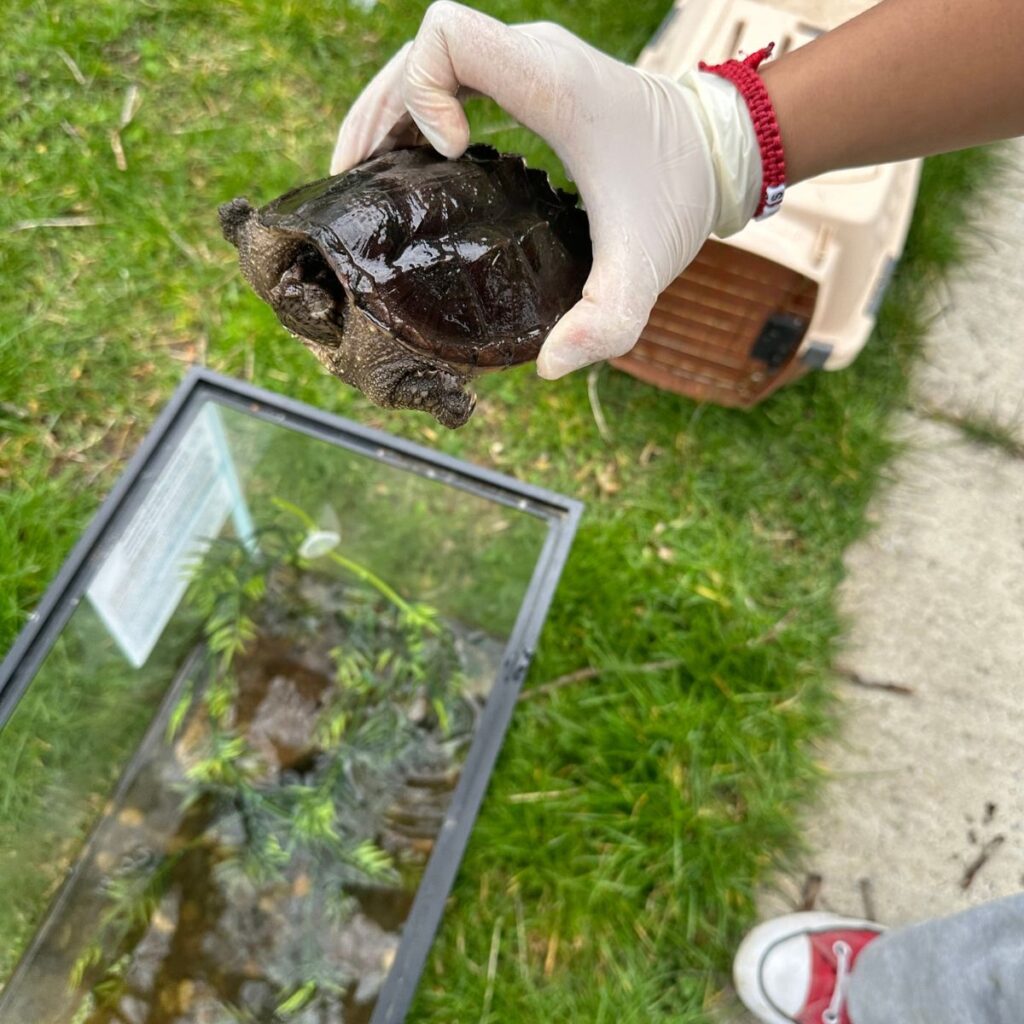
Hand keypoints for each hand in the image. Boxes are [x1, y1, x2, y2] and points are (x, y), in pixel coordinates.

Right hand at [331, 2, 761, 378]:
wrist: (719, 148)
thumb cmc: (678, 195)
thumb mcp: (647, 266)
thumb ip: (608, 320)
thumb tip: (548, 365)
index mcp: (549, 85)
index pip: (445, 37)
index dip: (420, 92)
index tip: (447, 155)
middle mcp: (532, 59)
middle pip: (420, 51)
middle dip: (378, 113)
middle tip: (356, 185)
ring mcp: (528, 63)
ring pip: (429, 60)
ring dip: (388, 114)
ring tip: (363, 180)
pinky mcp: (528, 79)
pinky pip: (452, 77)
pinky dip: (417, 115)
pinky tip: (407, 168)